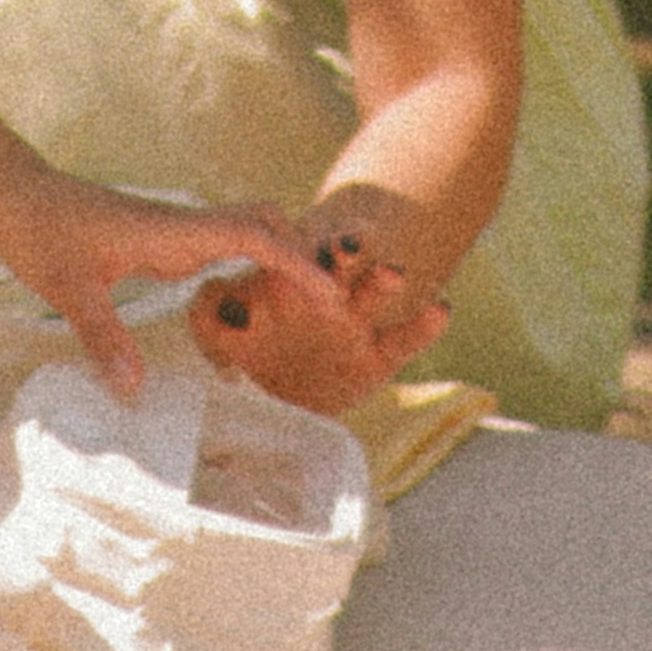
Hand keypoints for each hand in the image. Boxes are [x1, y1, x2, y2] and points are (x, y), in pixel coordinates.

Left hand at [0, 175, 329, 397]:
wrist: (12, 191)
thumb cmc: (37, 230)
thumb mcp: (65, 288)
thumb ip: (101, 336)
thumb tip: (132, 390)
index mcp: (171, 232)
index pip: (253, 236)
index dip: (296, 264)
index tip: (329, 299)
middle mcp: (182, 226)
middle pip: (266, 223)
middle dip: (302, 257)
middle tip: (327, 310)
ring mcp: (175, 230)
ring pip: (248, 230)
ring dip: (279, 258)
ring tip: (301, 309)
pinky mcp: (164, 239)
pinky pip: (223, 244)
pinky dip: (250, 262)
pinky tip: (247, 298)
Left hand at [199, 197, 455, 409]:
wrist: (278, 401)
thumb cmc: (245, 356)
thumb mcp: (218, 336)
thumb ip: (210, 314)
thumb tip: (209, 294)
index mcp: (284, 281)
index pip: (290, 253)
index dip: (293, 251)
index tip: (293, 252)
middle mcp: (324, 296)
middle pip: (336, 264)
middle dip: (341, 252)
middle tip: (345, 249)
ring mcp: (354, 324)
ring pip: (372, 295)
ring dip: (381, 281)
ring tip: (393, 274)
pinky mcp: (376, 357)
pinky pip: (403, 340)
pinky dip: (424, 325)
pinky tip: (442, 309)